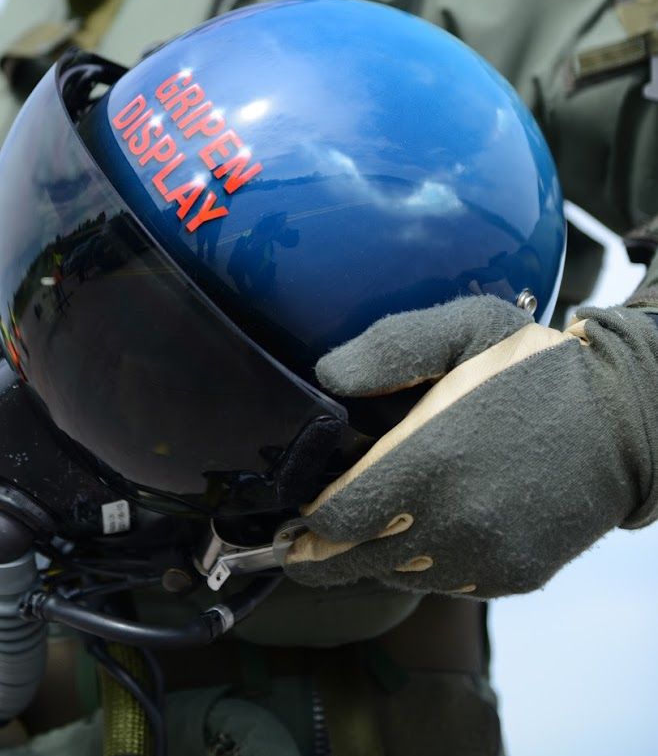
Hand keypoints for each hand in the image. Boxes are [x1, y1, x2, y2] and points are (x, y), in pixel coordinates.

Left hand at [284, 296, 657, 597]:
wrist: (625, 420)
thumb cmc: (536, 365)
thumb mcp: (463, 328)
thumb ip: (389, 348)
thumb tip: (327, 377)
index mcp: (430, 460)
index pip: (336, 517)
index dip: (305, 519)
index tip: (288, 511)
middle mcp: (452, 521)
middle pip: (354, 560)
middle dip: (318, 552)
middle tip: (293, 543)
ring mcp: (484, 556)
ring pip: (397, 576)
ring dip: (370, 558)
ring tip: (350, 534)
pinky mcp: (512, 575)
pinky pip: (444, 582)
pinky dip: (420, 565)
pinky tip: (417, 532)